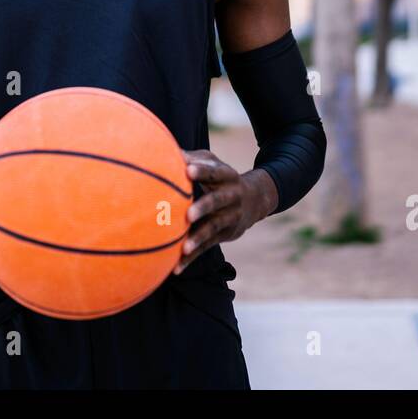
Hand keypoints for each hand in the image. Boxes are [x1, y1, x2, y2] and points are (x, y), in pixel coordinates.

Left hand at [173, 149, 276, 274]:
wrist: (254, 200)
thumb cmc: (221, 176)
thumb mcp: (213, 163)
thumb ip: (192, 158)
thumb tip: (163, 149)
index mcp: (226, 175)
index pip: (215, 172)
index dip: (202, 171)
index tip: (187, 170)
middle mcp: (231, 196)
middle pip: (217, 201)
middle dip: (204, 207)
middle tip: (188, 214)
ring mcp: (230, 217)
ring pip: (214, 228)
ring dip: (199, 238)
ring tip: (184, 247)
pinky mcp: (225, 234)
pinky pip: (207, 247)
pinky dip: (192, 258)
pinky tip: (176, 269)